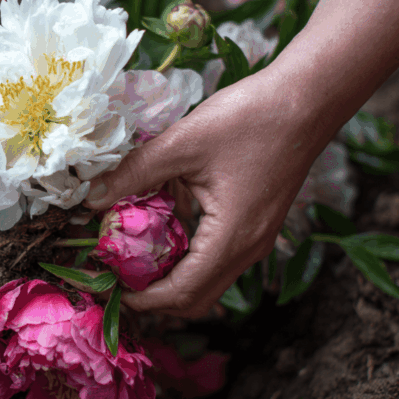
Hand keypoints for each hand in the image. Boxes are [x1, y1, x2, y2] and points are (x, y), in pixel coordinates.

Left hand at [83, 62, 338, 317]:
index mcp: (231, 239)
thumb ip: (134, 174)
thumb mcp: (182, 143)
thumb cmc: (249, 118)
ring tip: (133, 255)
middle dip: (154, 297)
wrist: (308, 99)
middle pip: (197, 299)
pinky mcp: (258, 225)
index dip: (143, 299)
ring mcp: (257, 239)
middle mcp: (248, 249)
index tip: (109, 287)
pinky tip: (163, 226)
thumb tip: (90, 200)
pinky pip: (218, 257)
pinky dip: (188, 256)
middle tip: (117, 276)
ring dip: (171, 276)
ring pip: (209, 280)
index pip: (182, 293)